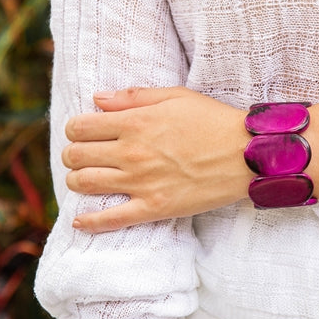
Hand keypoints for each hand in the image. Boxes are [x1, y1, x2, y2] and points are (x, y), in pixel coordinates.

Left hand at [63, 87, 251, 232]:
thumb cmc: (213, 120)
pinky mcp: (153, 208)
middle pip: (76, 156)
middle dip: (72, 155)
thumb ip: (134, 97)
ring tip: (83, 179)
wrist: (246, 154)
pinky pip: (111, 219)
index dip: (75, 129)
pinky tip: (79, 221)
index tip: (82, 132)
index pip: (80, 127)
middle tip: (81, 156)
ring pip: (85, 184)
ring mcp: (140, 182)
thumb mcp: (175, 96)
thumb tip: (97, 99)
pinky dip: (90, 222)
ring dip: (76, 181)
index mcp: (134, 122)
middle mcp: (131, 152)